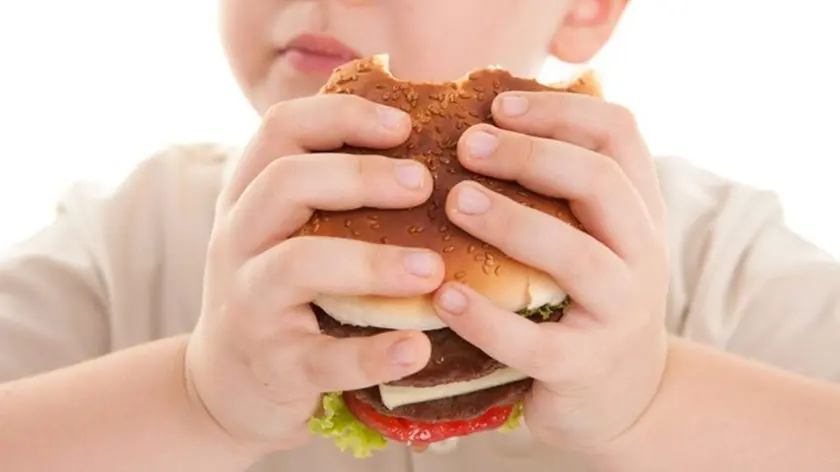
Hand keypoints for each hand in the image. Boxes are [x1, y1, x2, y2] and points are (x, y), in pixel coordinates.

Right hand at [184, 95, 442, 452]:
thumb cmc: (281, 288)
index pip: (281, 129)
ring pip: (298, 265)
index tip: (405, 124)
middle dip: (360, 175)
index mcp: (249, 196)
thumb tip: (419, 130)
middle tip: (425, 183)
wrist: (229, 382)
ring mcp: (251, 303)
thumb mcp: (286, 228)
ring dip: (372, 262)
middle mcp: (239, 241)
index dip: (343, 115)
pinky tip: (417, 347)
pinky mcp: (276, 365)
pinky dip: (372, 354)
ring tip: (433, 270)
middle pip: (285, 182)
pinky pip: (324, 358)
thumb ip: (329, 187)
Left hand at [433, 91, 669, 451]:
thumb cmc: (589, 302)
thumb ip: (562, 189)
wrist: (627, 399)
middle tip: (467, 145)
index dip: (561, 110)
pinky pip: (534, 341)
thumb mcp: (597, 238)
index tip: (498, 106)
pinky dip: (486, 317)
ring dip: (511, 222)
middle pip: (600, 182)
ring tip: (455, 202)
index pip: (620, 135)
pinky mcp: (584, 369)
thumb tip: (483, 123)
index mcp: (640, 211)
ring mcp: (619, 314)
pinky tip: (444, 297)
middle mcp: (642, 255)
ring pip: (575, 255)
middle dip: (530, 155)